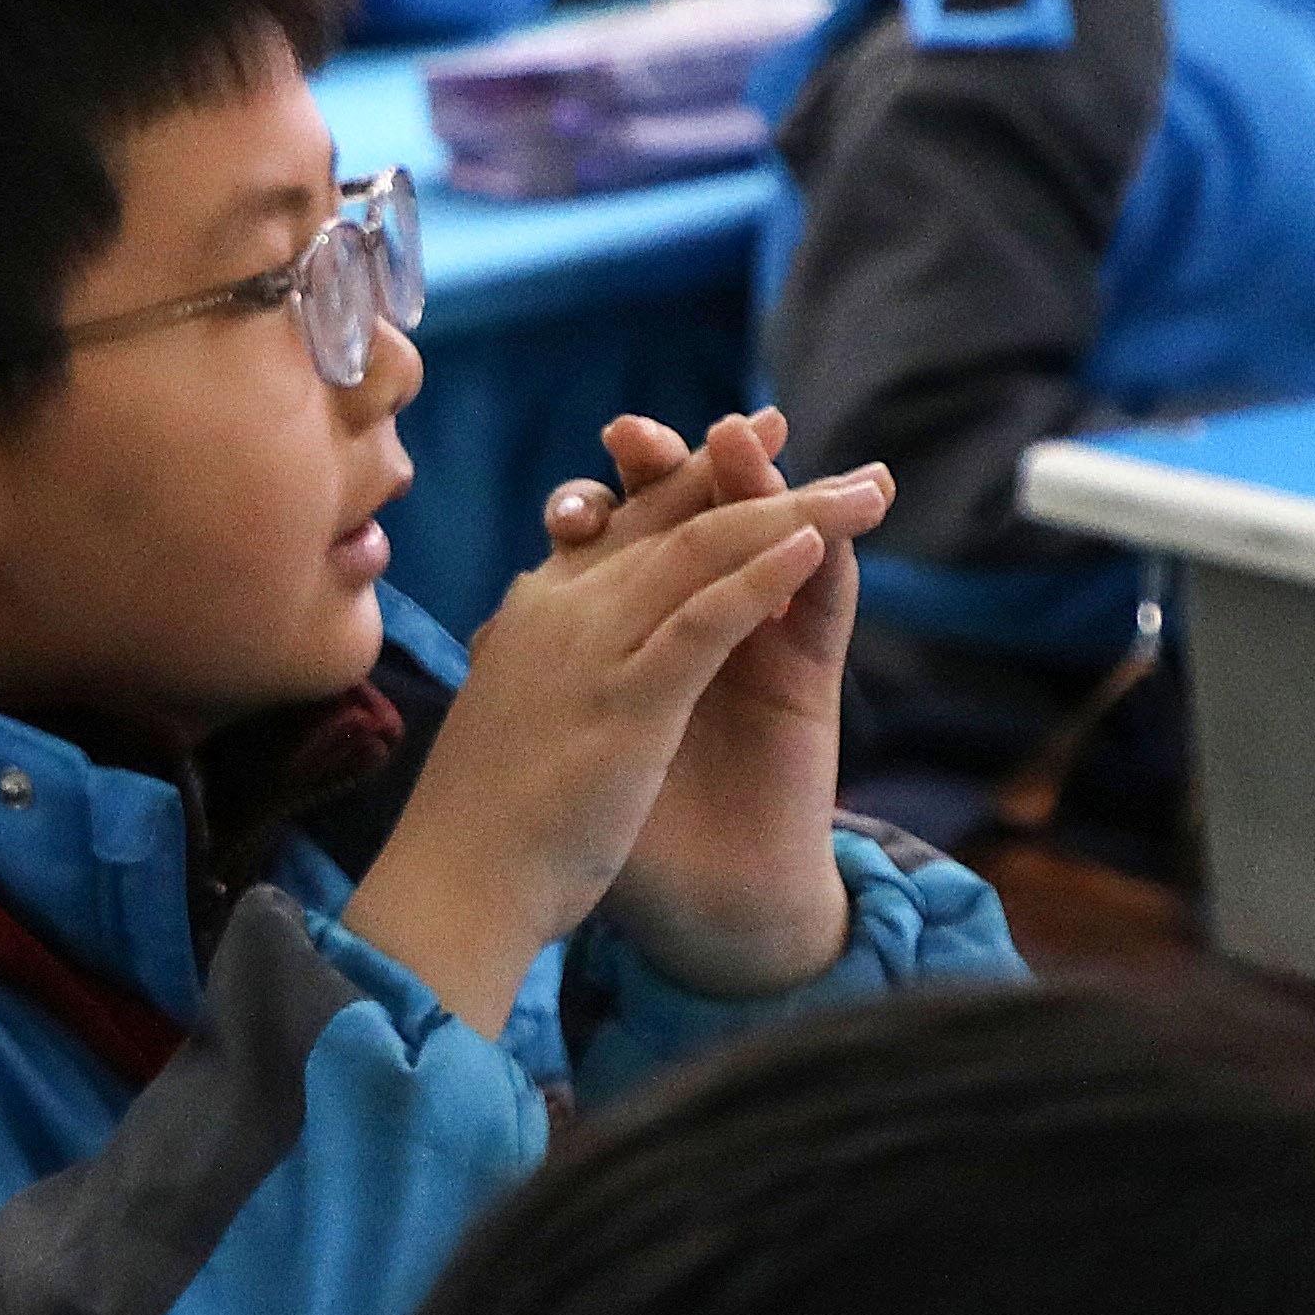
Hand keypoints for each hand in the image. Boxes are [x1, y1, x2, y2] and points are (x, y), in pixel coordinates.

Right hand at [344, 410, 882, 1031]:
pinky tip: (812, 546)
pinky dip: (761, 575)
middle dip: (734, 466)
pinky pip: (705, 618)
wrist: (456, 889)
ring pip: (698, 548)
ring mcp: (592, 648)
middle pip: (665, 517)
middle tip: (783, 426)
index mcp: (538, 611)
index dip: (679, 476)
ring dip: (786, 508)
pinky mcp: (627, 702)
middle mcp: (562, 607)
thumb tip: (566, 652)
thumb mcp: (523, 714)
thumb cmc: (484, 818)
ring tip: (857, 488)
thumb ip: (550, 666)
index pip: (619, 521)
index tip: (734, 440)